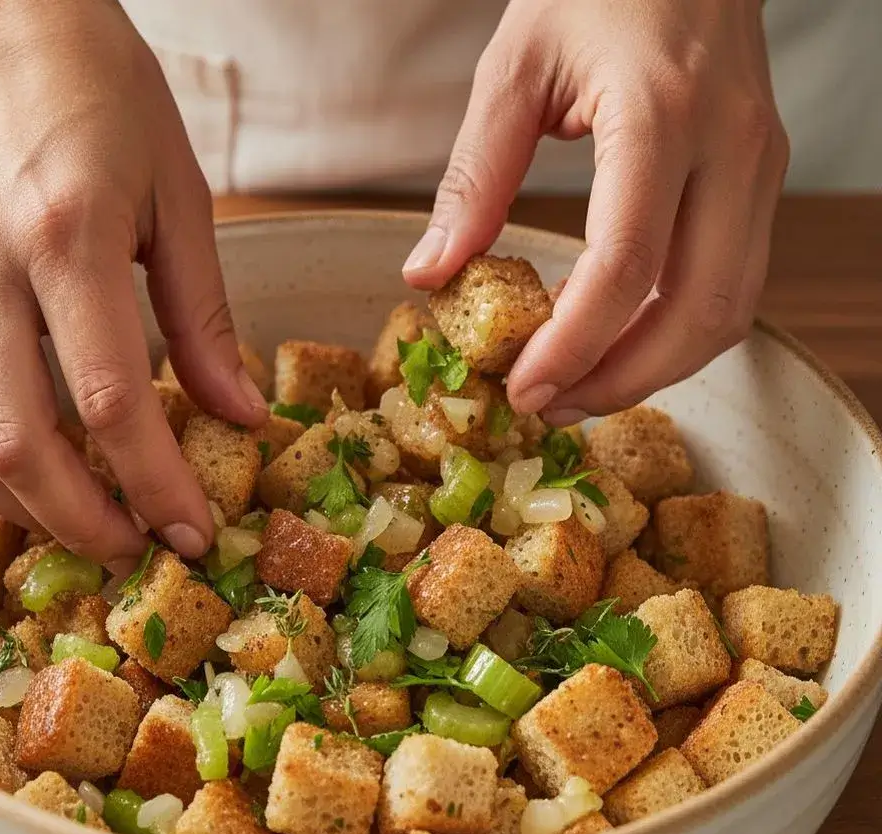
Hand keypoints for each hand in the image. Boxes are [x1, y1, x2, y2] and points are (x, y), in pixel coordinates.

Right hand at [0, 0, 266, 565]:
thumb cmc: (101, 93)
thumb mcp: (181, 195)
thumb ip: (204, 316)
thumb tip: (238, 413)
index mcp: (67, 236)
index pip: (113, 402)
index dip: (156, 485)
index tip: (193, 531)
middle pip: (18, 446)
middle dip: (85, 521)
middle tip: (141, 549)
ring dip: (32, 507)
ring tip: (95, 526)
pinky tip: (43, 474)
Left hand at [403, 0, 787, 421]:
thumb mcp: (514, 69)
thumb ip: (474, 177)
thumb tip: (431, 274)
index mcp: (658, 114)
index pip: (626, 264)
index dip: (574, 345)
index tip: (524, 388)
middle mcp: (728, 148)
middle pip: (698, 310)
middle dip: (622, 380)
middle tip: (551, 407)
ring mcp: (759, 167)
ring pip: (729, 311)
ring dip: (656, 369)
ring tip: (580, 389)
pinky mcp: (761, 181)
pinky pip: (733, 285)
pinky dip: (677, 333)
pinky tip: (620, 343)